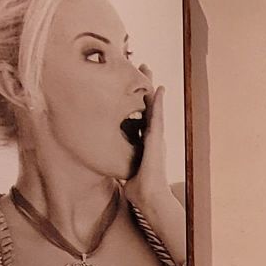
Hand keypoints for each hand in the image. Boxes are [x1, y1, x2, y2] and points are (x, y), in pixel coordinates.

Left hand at [123, 69, 173, 211]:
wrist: (150, 197)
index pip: (139, 119)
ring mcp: (156, 137)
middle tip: (141, 69)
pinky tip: (158, 87)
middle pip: (147, 107)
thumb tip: (107, 166)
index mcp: (145, 145)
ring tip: (147, 69)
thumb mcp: (124, 172)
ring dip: (150, 87)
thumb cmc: (139, 190)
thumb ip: (119, 165)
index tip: (132, 91)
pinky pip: (157, 115)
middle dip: (144, 88)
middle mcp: (152, 137)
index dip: (136, 104)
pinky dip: (158, 101)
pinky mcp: (157, 138)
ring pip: (153, 106)